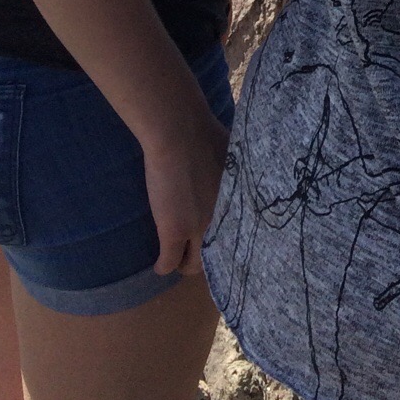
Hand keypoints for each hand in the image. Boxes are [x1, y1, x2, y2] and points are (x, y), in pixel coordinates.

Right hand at [141, 98, 230, 275]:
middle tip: (196, 250)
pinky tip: (160, 266)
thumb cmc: (207, 134)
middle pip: (219, 255)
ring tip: (178, 259)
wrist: (181, 133)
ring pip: (194, 263)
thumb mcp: (234, 160)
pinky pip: (169, 261)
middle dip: (208, 255)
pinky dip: (163, 266)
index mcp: (240, 203)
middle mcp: (224, 220)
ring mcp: (200, 228)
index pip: (239, 237)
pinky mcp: (175, 231)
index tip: (218, 240)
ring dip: (185, 263)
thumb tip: (236, 178)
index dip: (226, 241)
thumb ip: (235, 177)